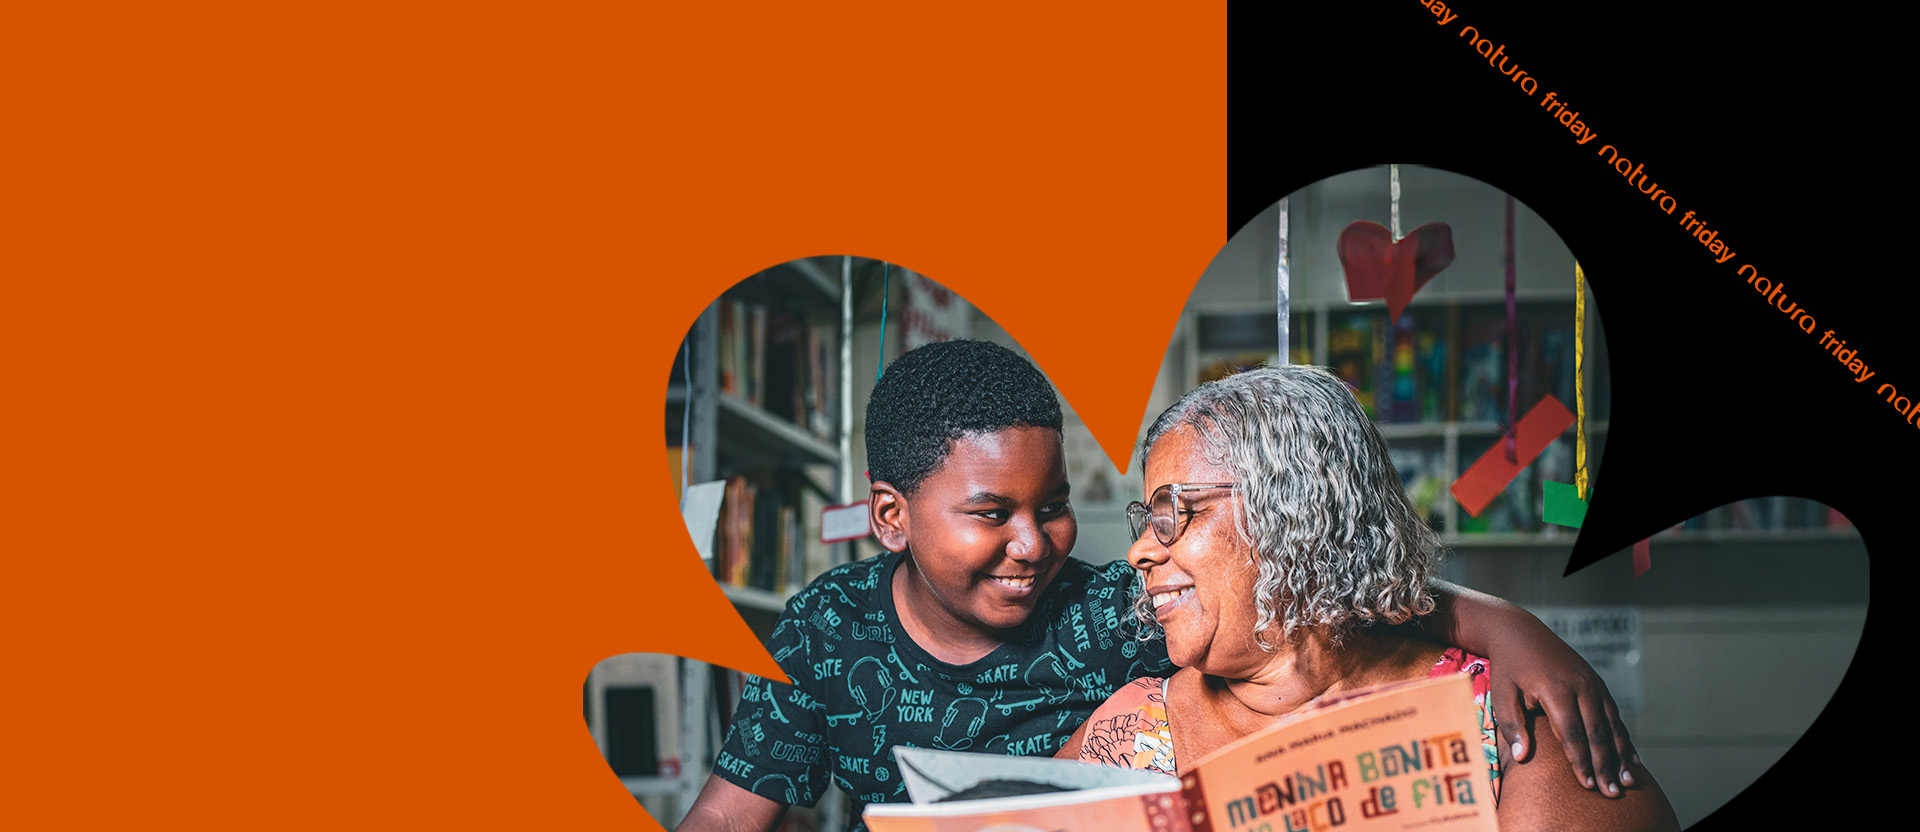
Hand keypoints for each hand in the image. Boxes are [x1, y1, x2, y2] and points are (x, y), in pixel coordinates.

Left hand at [1488, 617, 1639, 797]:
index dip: (1580, 761)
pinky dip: (1623, 738)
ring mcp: (1593, 683)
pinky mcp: (1598, 683)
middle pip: (1597, 733)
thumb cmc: (1508, 667)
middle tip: (1611, 792)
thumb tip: (1523, 758)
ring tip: (1627, 781)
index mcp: (1556, 689)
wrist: (1521, 631)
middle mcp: (1581, 686)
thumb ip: (1512, 725)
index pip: (1572, 734)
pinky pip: (1614, 715)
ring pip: (1611, 725)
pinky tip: (1631, 759)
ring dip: (1620, 755)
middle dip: (1605, 765)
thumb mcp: (1502, 694)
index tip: (1587, 785)